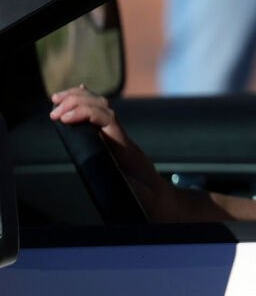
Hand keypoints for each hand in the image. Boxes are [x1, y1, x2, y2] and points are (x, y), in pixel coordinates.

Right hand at [49, 85, 174, 218]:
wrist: (160, 199)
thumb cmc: (149, 199)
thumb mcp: (140, 194)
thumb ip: (131, 187)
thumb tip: (122, 181)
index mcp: (125, 148)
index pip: (107, 120)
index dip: (86, 113)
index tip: (64, 117)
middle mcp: (122, 138)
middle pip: (103, 108)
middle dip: (78, 102)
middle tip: (55, 109)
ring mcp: (118, 138)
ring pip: (102, 110)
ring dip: (80, 100)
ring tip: (58, 99)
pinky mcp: (113, 142)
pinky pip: (100, 118)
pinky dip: (87, 105)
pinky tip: (79, 96)